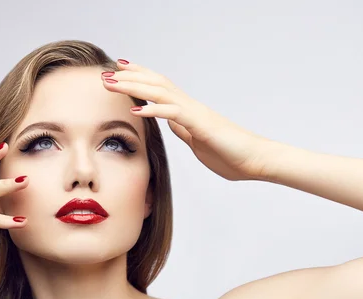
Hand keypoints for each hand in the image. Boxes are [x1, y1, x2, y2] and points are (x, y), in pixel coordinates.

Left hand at [101, 60, 278, 180]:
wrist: (255, 160)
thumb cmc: (230, 154)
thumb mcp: (198, 141)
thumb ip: (184, 130)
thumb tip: (172, 123)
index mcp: (187, 112)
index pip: (159, 89)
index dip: (139, 78)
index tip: (119, 73)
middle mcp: (189, 107)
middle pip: (155, 84)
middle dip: (129, 77)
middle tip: (106, 73)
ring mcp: (195, 113)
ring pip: (160, 92)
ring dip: (134, 86)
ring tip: (112, 84)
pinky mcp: (201, 125)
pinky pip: (174, 113)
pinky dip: (154, 109)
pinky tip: (136, 109)